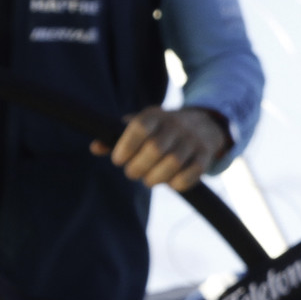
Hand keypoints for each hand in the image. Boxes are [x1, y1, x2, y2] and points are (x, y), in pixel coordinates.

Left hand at [90, 105, 228, 189]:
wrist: (203, 124)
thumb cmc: (160, 129)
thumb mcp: (139, 125)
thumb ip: (115, 136)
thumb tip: (95, 148)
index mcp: (155, 115)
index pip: (139, 127)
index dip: (125, 147)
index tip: (118, 160)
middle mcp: (176, 125)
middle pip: (155, 149)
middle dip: (138, 167)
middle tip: (132, 173)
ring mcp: (193, 140)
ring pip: (173, 163)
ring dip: (156, 178)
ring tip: (149, 180)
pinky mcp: (205, 156)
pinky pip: (191, 174)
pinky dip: (177, 184)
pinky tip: (170, 183)